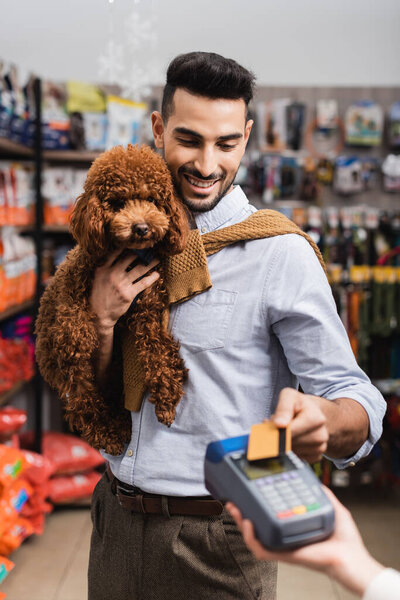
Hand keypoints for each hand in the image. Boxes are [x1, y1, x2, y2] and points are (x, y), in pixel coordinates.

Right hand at [90, 249, 159, 331]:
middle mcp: (112, 274)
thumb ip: (106, 266)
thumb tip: (119, 254)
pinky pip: (143, 283)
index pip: (116, 252)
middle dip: (142, 252)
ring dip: (150, 263)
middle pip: (130, 258)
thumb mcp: (97, 278)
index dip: (127, 246)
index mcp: (102, 268)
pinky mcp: (129, 294)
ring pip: (139, 269)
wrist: (98, 315)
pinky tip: (157, 274)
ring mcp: (121, 284)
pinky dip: (152, 278)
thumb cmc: (98, 295)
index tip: (136, 242)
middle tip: (150, 249)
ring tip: (157, 259)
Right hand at [226, 487, 383, 597]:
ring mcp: (283, 546)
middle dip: (241, 514)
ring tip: (235, 510)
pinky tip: (249, 524)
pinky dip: (252, 539)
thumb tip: (314, 479)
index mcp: (293, 526)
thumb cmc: (345, 540)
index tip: (248, 492)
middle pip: (257, 526)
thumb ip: (322, 493)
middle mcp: (285, 536)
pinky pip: (262, 550)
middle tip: (233, 501)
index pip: (269, 516)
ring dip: (241, 524)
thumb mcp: (332, 507)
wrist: (352, 557)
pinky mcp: (285, 555)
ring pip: (254, 537)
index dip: (255, 506)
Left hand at [271, 388, 327, 462]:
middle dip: (278, 435)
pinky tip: (293, 439)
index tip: (268, 424)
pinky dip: (290, 450)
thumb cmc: (300, 404)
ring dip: (283, 443)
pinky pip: (296, 458)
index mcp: (316, 419)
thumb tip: (279, 424)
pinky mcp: (316, 456)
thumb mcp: (289, 396)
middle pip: (289, 443)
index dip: (276, 429)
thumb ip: (283, 408)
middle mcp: (321, 435)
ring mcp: (320, 447)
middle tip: (277, 425)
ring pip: (291, 451)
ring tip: (285, 430)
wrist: (313, 412)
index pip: (290, 432)